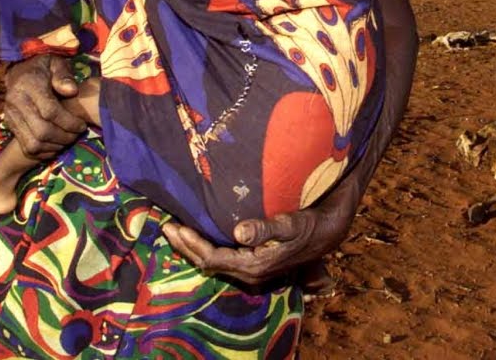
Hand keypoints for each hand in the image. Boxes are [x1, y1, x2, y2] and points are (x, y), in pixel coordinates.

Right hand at [3, 55, 84, 158]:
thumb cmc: (43, 67)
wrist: (19, 71)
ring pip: (33, 143)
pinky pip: (27, 147)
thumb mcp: (56, 63)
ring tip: (69, 139)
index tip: (82, 124)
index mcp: (28, 85)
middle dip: (64, 137)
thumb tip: (72, 91)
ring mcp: (10, 116)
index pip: (50, 111)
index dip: (69, 122)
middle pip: (42, 131)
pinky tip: (57, 143)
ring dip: (55, 146)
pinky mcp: (10, 125)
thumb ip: (64, 76)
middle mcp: (15, 102)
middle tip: (78, 133)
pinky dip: (45, 151)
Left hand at [161, 177, 359, 284]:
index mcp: (253, 265)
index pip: (211, 258)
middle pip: (207, 262)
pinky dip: (206, 245)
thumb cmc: (309, 225)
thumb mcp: (291, 224)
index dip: (190, 244)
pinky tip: (200, 234)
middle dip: (185, 245)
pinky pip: (222, 257)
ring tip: (177, 229)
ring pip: (213, 261)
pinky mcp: (253, 261)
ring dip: (194, 246)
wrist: (329, 233)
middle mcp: (249, 272)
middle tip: (166, 226)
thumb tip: (238, 230)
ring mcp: (251, 269)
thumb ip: (265, 229)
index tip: (174, 226)